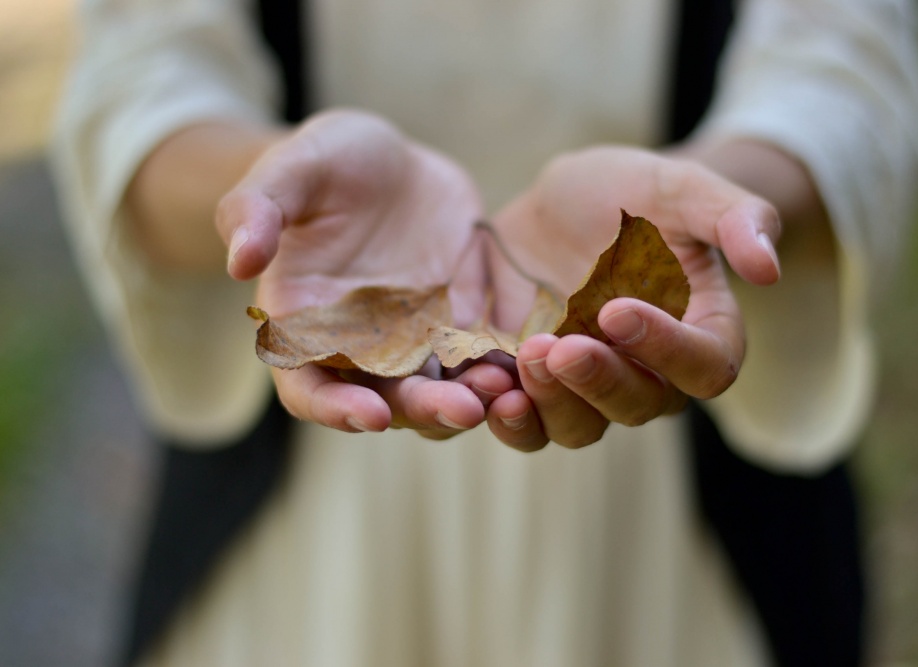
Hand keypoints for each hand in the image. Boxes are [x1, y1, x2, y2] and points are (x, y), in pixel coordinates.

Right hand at [216, 110, 512, 436]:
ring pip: (444, 390)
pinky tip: (537, 359)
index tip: (370, 416)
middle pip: (389, 400)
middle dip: (424, 409)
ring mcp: (420, 341)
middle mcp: (363, 347)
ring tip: (506, 386)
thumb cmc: (328, 163)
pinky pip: (487, 359)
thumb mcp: (292, 169)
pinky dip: (508, 367)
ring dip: (473, 399)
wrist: (392, 162)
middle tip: (465, 407)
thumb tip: (238, 260)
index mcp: (308, 324)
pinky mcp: (466, 325)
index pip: (309, 387)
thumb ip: (258, 208)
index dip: (335, 408)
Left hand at [484, 145, 781, 450]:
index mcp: (700, 330)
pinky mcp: (538, 386)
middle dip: (600, 382)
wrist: (562, 205)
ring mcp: (590, 385)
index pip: (706, 366)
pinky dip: (510, 418)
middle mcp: (650, 371)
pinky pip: (530, 425)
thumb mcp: (679, 187)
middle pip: (640, 406)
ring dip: (552, 407)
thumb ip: (733, 216)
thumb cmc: (632, 194)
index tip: (617, 309)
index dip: (667, 349)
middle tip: (558, 347)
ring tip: (521, 365)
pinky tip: (485, 392)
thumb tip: (769, 269)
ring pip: (583, 428)